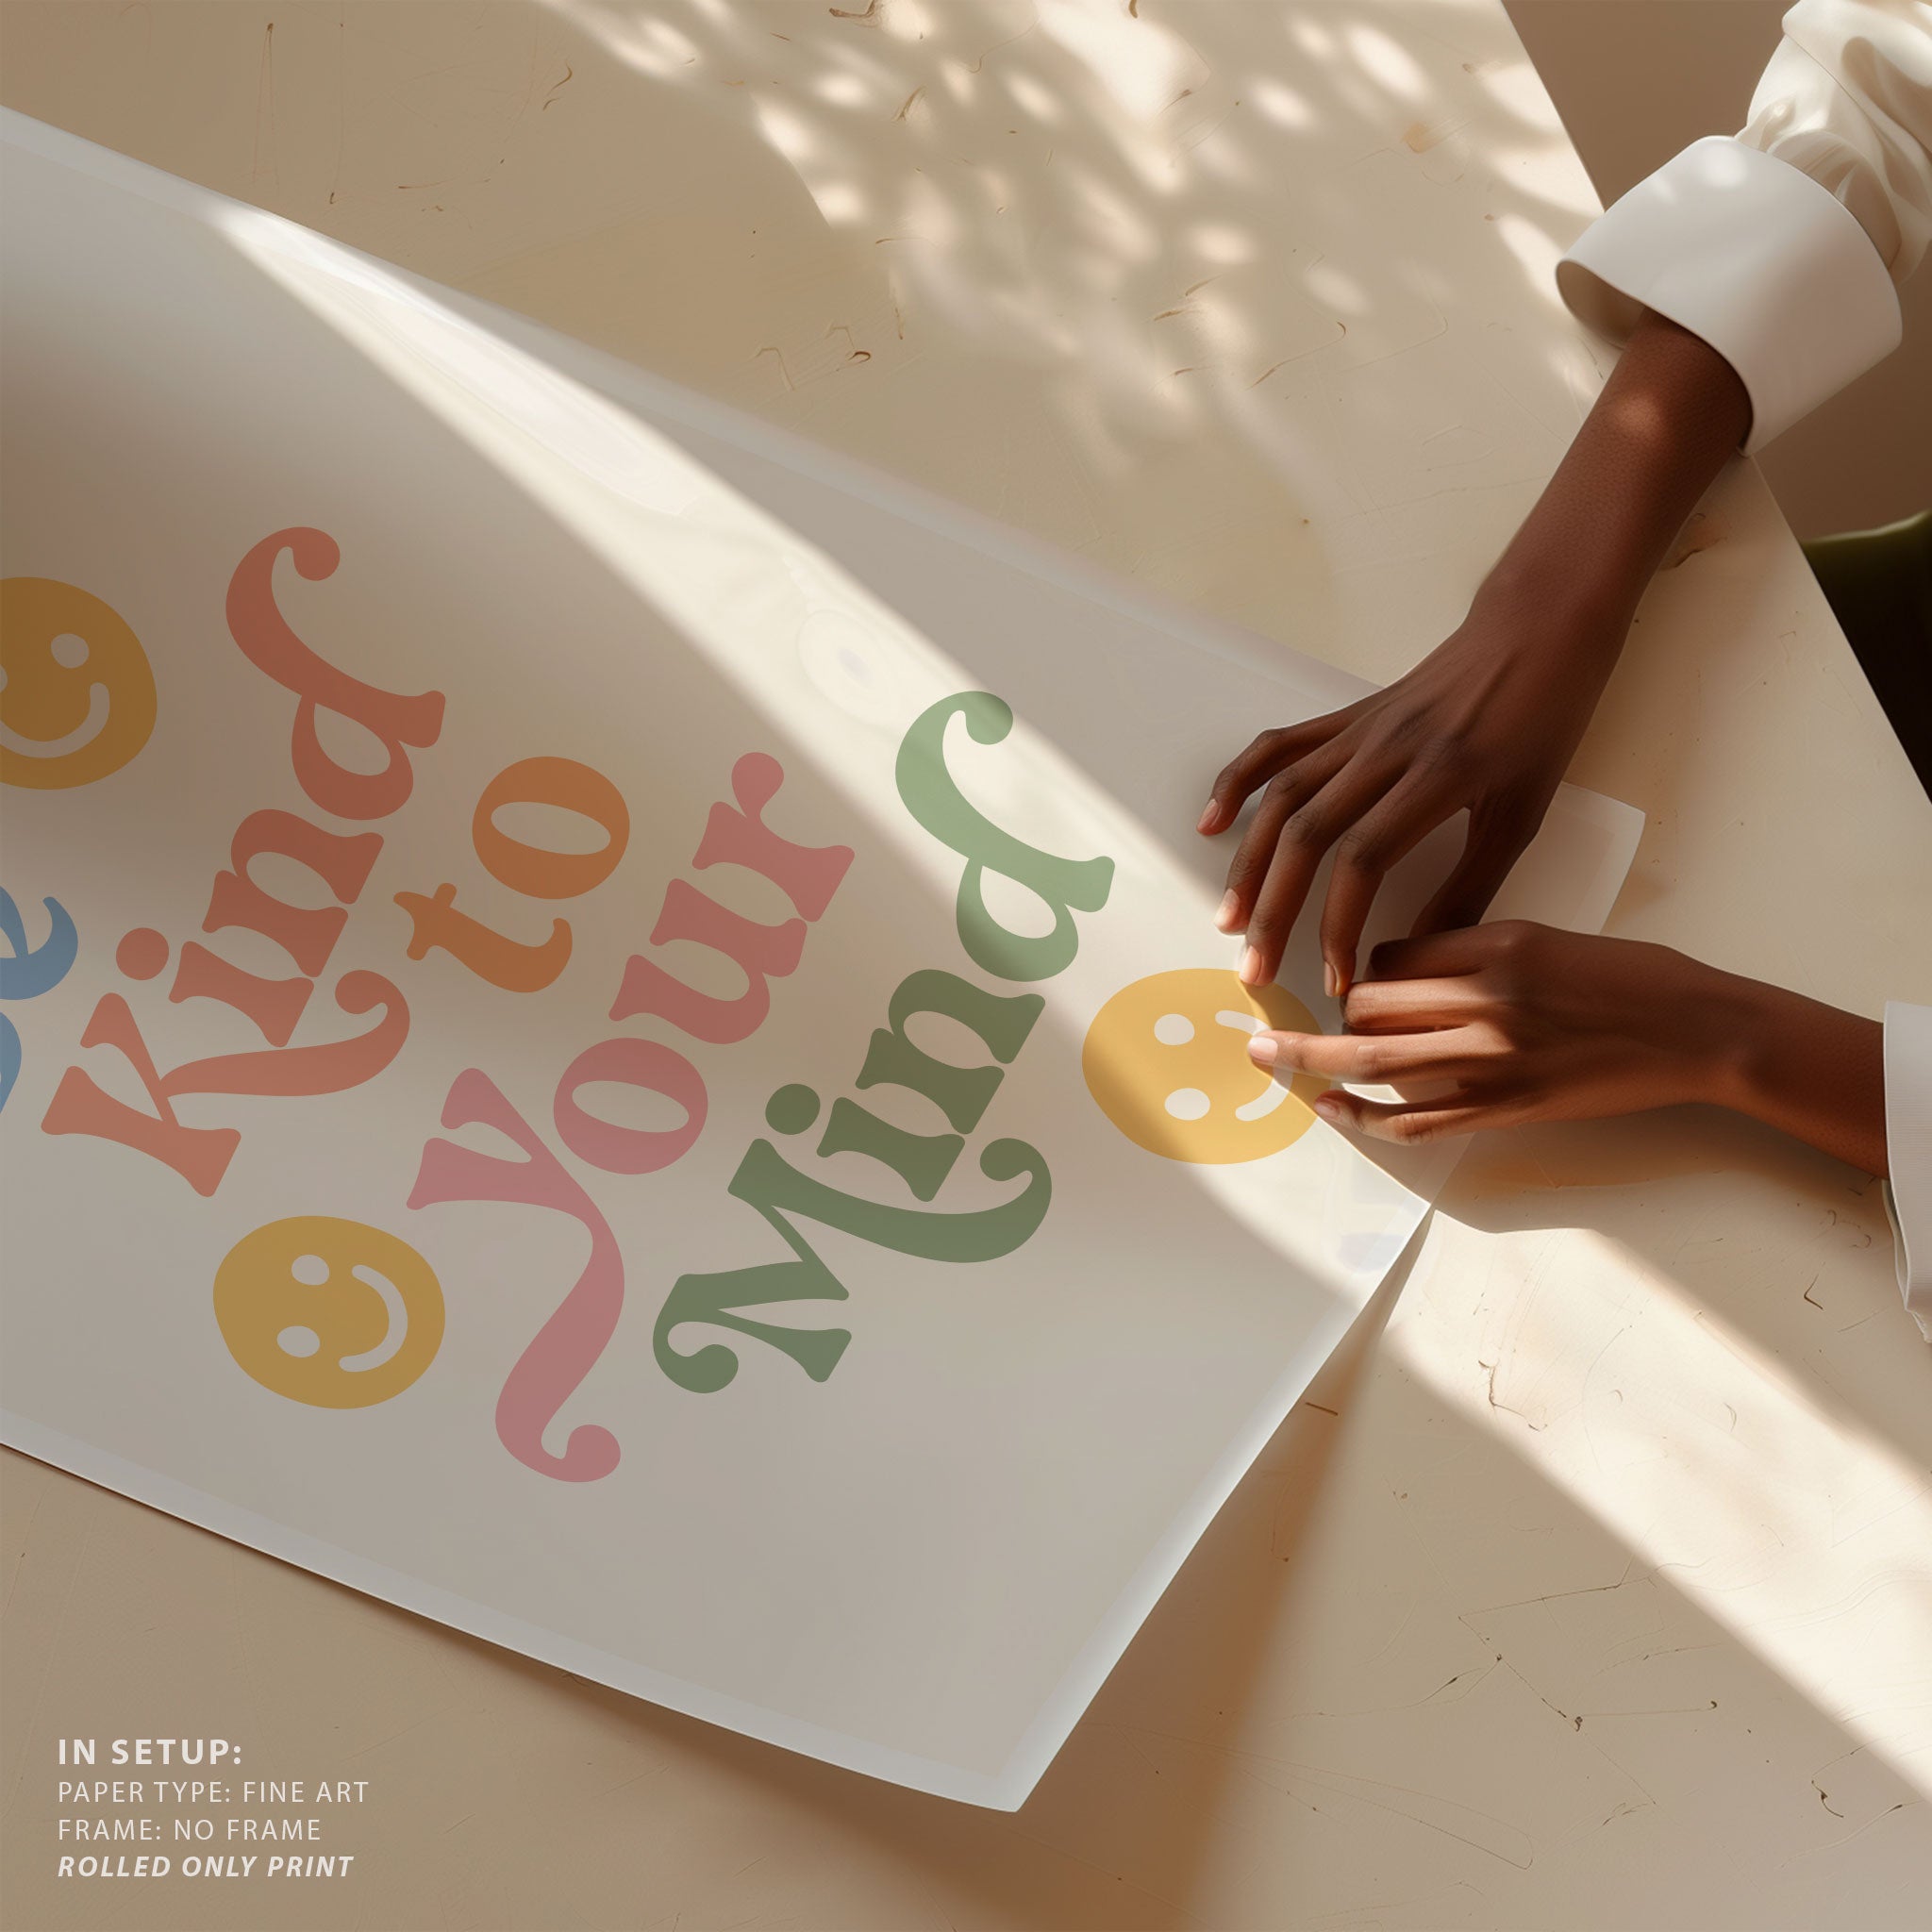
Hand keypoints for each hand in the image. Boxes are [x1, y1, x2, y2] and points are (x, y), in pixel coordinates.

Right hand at [1198, 588, 1620, 994]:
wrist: (1536, 630)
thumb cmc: (1541, 722)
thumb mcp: (1522, 813)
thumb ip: (1471, 885)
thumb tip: (1422, 950)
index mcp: (1438, 776)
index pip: (1364, 859)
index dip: (1339, 925)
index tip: (1336, 979)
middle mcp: (1386, 750)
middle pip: (1308, 835)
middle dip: (1275, 910)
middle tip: (1256, 967)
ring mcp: (1359, 729)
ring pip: (1283, 798)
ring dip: (1249, 863)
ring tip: (1229, 918)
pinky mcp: (1347, 716)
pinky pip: (1280, 748)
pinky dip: (1238, 783)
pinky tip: (1212, 823)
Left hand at [1247, 922, 1887, 1174]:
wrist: (1698, 1032)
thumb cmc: (1629, 976)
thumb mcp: (1546, 936)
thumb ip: (1471, 947)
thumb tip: (1396, 966)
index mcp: (1496, 945)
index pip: (1393, 954)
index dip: (1363, 967)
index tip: (1353, 978)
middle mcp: (1486, 1001)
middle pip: (1369, 1005)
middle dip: (1331, 1014)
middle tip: (1286, 1017)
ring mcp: (1492, 1061)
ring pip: (1375, 1061)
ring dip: (1314, 1061)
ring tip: (1268, 1057)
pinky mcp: (1504, 1109)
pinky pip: (1414, 1119)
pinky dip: (1361, 1116)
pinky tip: (1326, 1108)